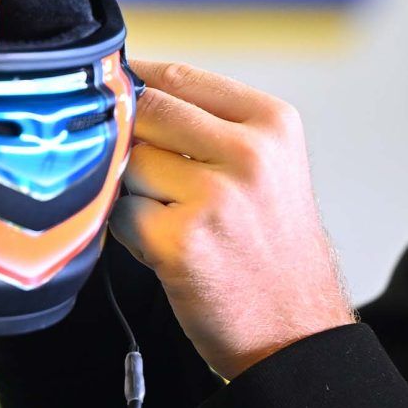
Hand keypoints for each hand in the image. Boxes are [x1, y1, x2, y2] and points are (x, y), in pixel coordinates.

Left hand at [113, 59, 354, 379]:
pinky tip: (167, 250)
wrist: (295, 331)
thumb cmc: (271, 249)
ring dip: (133, 190)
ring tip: (174, 220)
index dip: (135, 82)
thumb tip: (130, 88)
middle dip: (130, 138)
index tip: (113, 91)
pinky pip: (120, 214)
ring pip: (129, 163)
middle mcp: (250, 153)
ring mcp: (215, 197)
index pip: (180, 76)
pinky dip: (130, 232)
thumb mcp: (269, 167)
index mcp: (272, 124)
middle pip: (147, 111)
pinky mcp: (181, 242)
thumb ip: (212, 125)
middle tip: (147, 174)